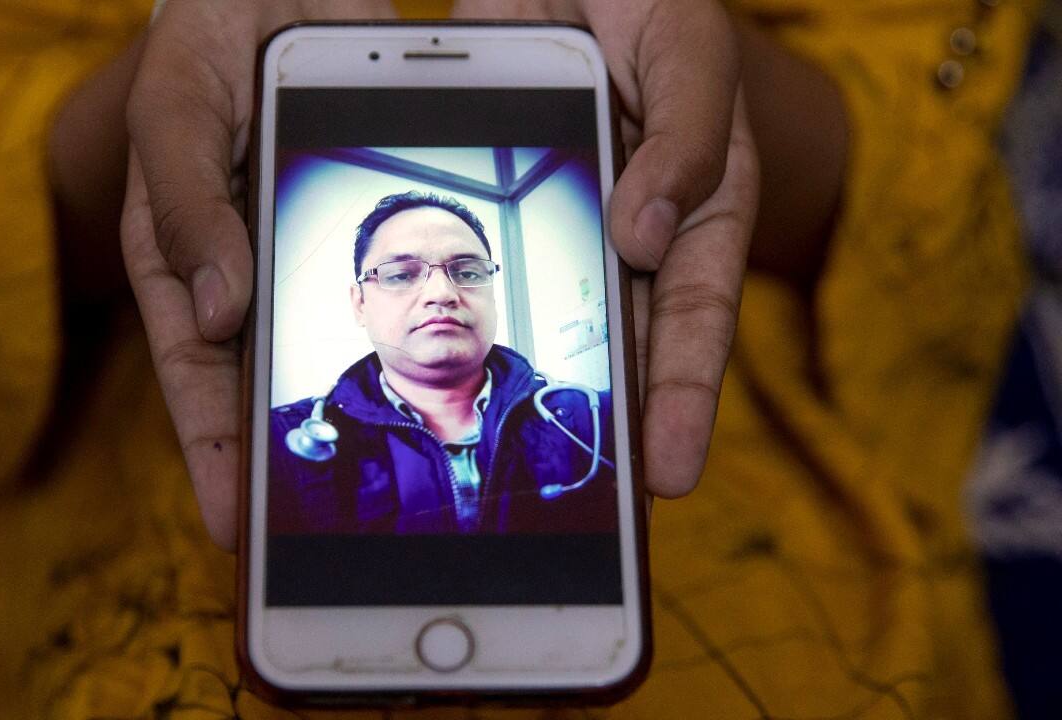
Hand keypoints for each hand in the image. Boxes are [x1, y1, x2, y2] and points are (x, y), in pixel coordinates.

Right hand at [121, 0, 393, 549]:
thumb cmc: (206, 40)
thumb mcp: (179, 108)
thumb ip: (188, 197)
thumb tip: (220, 303)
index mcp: (183, 256)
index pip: (191, 373)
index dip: (210, 452)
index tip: (233, 527)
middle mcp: (244, 272)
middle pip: (262, 387)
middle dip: (285, 464)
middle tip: (321, 542)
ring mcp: (304, 257)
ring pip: (330, 352)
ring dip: (355, 416)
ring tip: (396, 486)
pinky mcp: (361, 228)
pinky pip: (388, 291)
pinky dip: (410, 335)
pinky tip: (447, 379)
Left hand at [454, 0, 759, 499]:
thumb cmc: (652, 2)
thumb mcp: (690, 51)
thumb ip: (686, 134)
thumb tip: (646, 230)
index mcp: (700, 205)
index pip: (697, 316)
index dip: (685, 398)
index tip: (667, 474)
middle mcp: (637, 233)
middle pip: (628, 349)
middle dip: (613, 432)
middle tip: (590, 518)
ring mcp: (571, 227)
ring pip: (556, 327)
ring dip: (540, 402)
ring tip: (514, 481)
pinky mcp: (509, 205)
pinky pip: (489, 274)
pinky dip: (473, 325)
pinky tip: (443, 377)